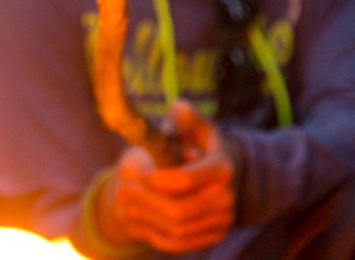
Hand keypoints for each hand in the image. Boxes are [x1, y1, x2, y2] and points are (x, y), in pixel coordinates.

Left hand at [97, 100, 237, 254]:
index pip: (186, 179)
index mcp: (223, 167)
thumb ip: (185, 115)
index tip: (140, 172)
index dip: (158, 178)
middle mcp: (228, 198)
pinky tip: (137, 218)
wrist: (225, 167)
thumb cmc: (202, 139)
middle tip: (126, 188)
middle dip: (148, 200)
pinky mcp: (213, 235)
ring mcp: (222, 221)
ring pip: (178, 230)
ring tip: (128, 201)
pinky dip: (154, 234)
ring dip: (147, 217)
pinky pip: (180, 244)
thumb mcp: (195, 122)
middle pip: (179, 210)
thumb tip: (179, 108)